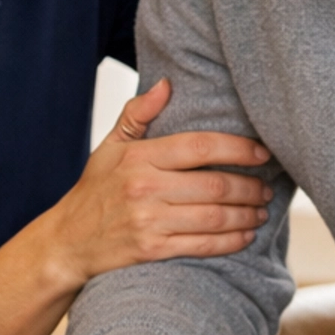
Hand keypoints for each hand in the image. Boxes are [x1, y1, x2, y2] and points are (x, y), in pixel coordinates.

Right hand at [49, 78, 271, 287]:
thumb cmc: (95, 191)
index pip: (199, 146)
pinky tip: (246, 235)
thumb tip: (167, 84)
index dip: (238, 148)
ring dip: (246, 214)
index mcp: (139, 157)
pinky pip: (202, 245)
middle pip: (214, 185)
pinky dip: (231, 241)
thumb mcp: (110, 147)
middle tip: (267, 187)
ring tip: (261, 210)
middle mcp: (144, 187)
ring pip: (214, 217)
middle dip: (249, 186)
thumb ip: (138, 113)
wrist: (67, 243)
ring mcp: (148, 221)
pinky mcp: (152, 251)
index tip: (262, 152)